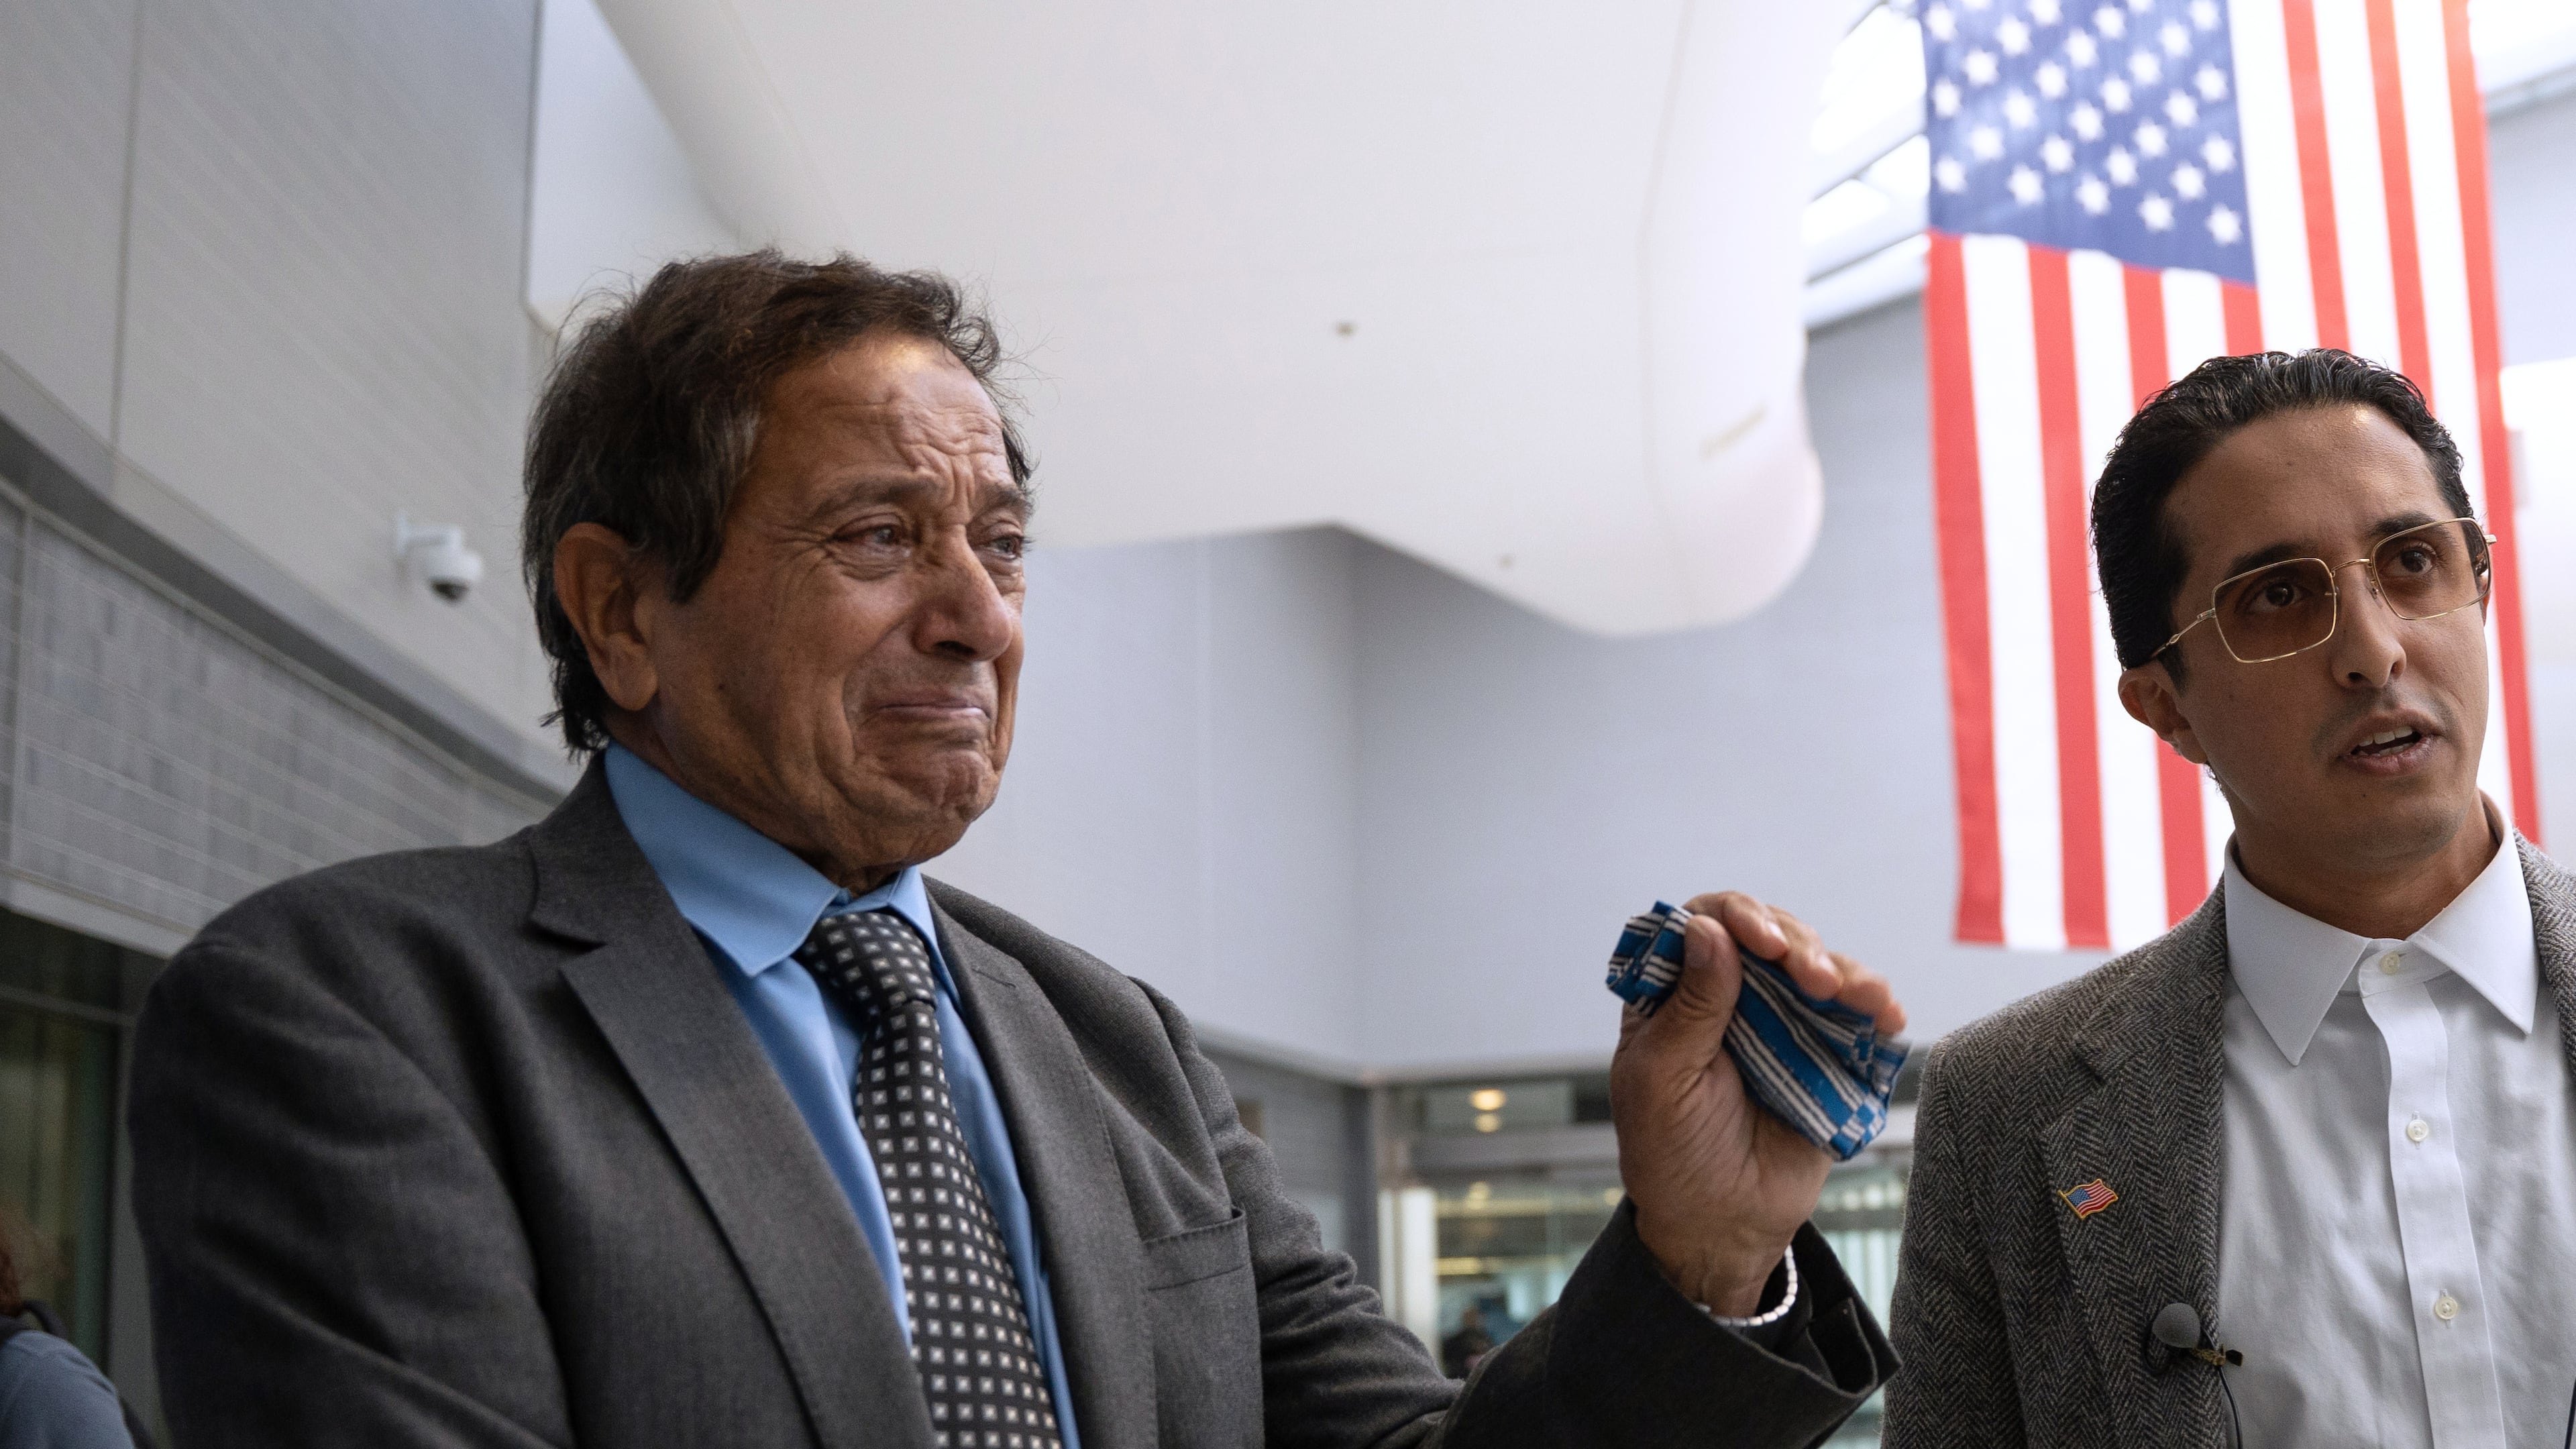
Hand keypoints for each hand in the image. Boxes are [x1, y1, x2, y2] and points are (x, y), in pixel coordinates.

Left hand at [1609, 892, 1904, 1315]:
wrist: (1722, 1227)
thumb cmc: (1673, 1153)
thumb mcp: (1663, 1081)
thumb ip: (1689, 1008)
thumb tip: (1706, 928)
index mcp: (1675, 996)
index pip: (1703, 923)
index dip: (1734, 916)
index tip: (1761, 942)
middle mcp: (1732, 996)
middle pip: (1770, 933)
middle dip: (1797, 943)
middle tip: (1812, 978)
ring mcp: (1783, 1022)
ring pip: (1821, 965)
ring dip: (1843, 969)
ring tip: (1855, 997)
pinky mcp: (1827, 1054)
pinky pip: (1857, 1015)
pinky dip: (1876, 1005)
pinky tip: (1886, 1015)